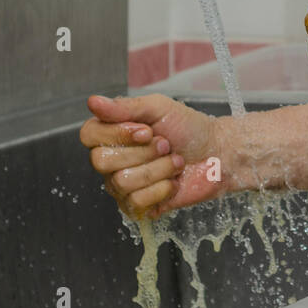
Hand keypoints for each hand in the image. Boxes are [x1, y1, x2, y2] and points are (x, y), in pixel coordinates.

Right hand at [79, 94, 223, 218]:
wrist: (218, 154)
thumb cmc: (190, 129)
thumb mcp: (160, 108)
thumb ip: (126, 107)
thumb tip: (92, 101)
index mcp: (113, 133)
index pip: (89, 135)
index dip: (117, 134)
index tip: (146, 131)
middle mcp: (112, 160)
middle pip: (102, 161)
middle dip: (144, 152)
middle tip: (166, 145)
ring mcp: (122, 185)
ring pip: (122, 182)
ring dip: (159, 169)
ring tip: (175, 162)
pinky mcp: (137, 206)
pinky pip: (136, 202)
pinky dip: (162, 189)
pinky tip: (172, 182)